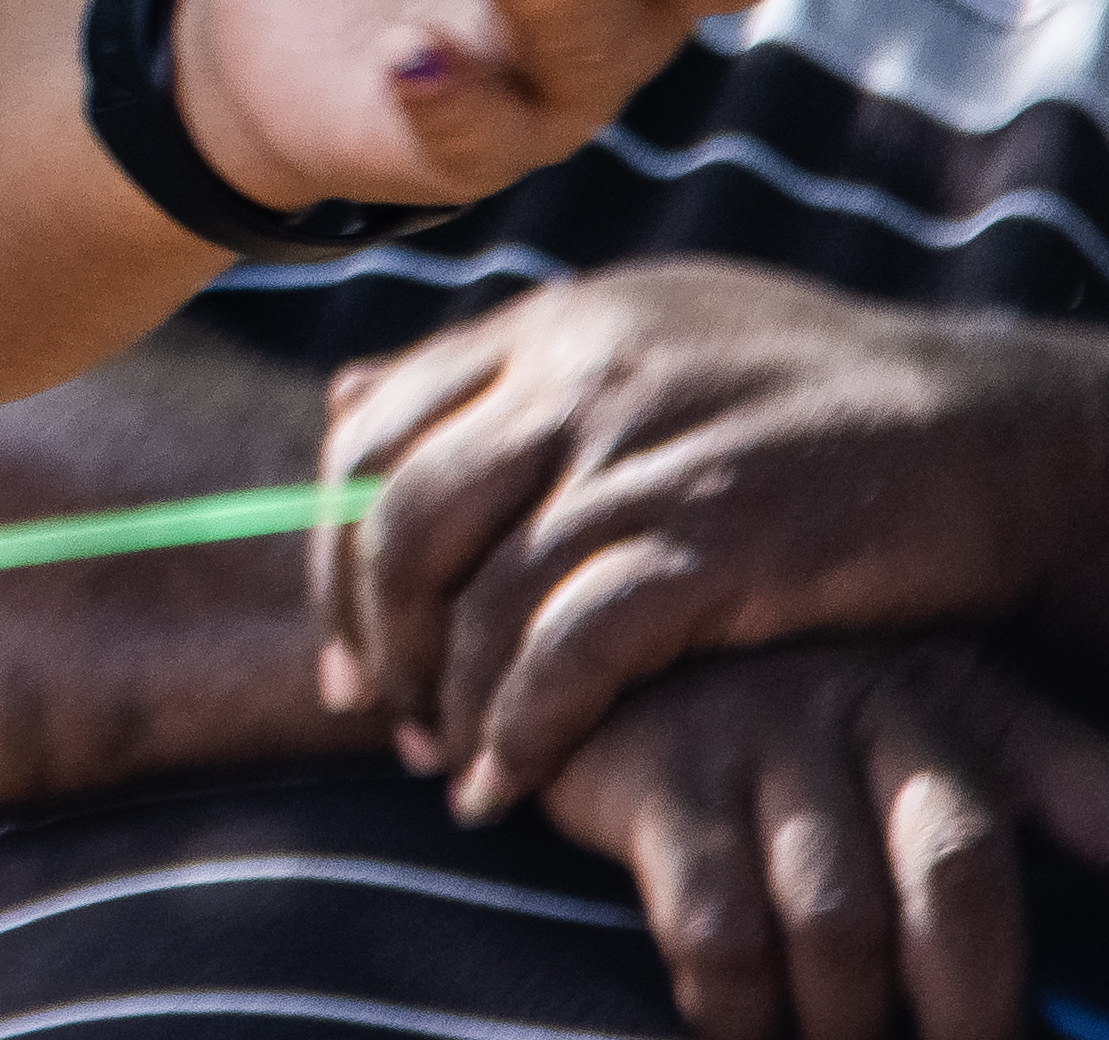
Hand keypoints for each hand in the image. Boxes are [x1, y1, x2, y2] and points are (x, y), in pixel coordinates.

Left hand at [315, 265, 1108, 810]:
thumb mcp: (647, 334)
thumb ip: (507, 368)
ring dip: (449, 699)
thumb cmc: (811, 395)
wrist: (984, 430)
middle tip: (380, 718)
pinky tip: (513, 779)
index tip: (347, 643)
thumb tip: (352, 396)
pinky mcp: (716, 539)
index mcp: (548, 324)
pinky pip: (575, 649)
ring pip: (480, 592)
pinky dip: (527, 725)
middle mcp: (575, 374)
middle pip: (401, 514)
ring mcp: (644, 454)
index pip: (371, 432)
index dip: (335, 549)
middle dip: (373, 633)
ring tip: (452, 769)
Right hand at [533, 639, 1108, 1039]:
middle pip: (961, 872)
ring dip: (848, 1022)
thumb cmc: (784, 731)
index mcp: (961, 698)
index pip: (1087, 787)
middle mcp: (871, 701)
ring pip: (840, 922)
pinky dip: (741, 1009)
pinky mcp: (659, 775)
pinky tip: (740, 1017)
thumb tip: (1066, 992)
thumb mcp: (905, 734)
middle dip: (973, 1010)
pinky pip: (721, 932)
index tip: (1103, 995)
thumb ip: (994, 828)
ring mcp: (759, 732)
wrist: (595, 649)